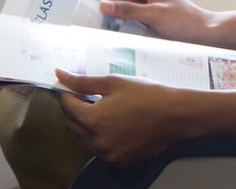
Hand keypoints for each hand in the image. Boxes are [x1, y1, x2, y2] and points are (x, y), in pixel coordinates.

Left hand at [55, 69, 184, 165]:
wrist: (175, 115)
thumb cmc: (146, 95)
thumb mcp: (113, 83)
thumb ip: (83, 82)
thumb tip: (60, 75)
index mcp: (92, 120)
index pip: (66, 106)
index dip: (68, 93)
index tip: (74, 86)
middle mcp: (96, 142)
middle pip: (71, 125)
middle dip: (73, 109)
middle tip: (84, 96)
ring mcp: (107, 154)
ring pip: (82, 140)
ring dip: (83, 125)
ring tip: (98, 109)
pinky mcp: (119, 161)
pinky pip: (98, 150)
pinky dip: (97, 138)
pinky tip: (110, 124)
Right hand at [100, 0, 212, 43]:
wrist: (201, 33)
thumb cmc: (184, 20)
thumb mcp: (153, 15)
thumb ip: (127, 10)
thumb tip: (104, 6)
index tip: (105, 13)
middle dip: (112, 7)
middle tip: (110, 24)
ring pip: (120, 5)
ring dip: (118, 16)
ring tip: (120, 28)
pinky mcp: (146, 11)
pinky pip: (128, 14)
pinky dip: (125, 22)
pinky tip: (128, 30)